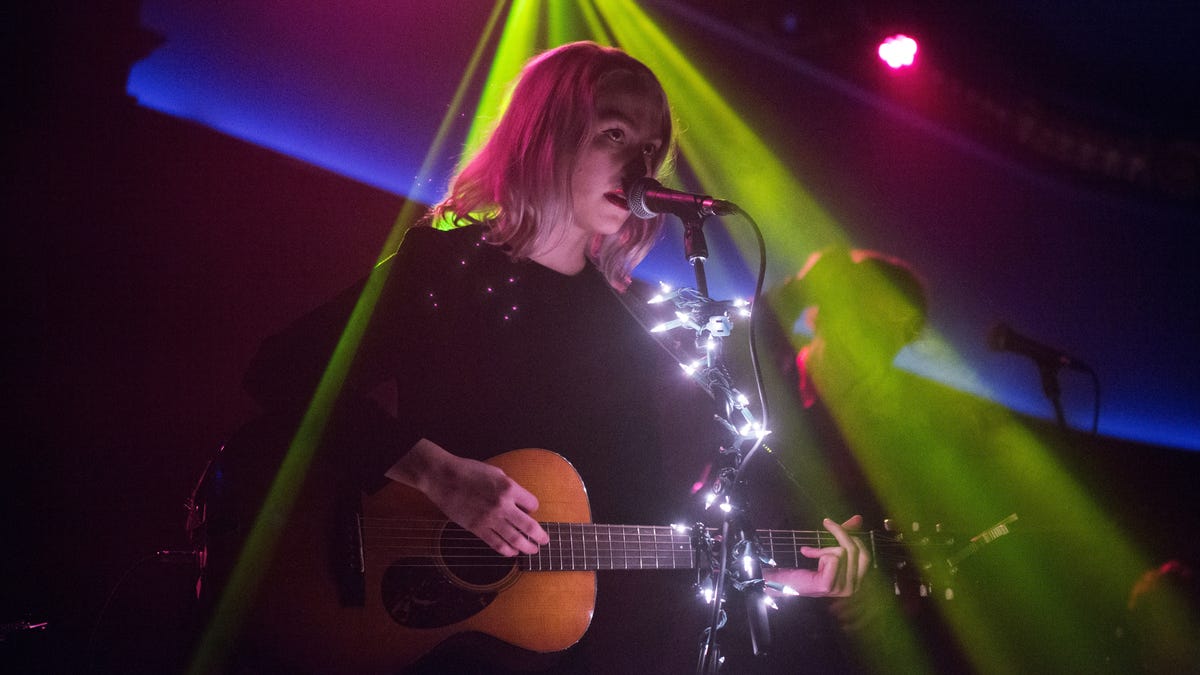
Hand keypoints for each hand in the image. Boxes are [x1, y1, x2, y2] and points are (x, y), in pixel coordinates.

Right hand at [386, 439, 549, 556]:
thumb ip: (509, 487)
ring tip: (532, 550)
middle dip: (539, 536)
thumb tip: (518, 501)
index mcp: (509, 488)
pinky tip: (512, 552)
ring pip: (514, 539)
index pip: (532, 504)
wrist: (443, 478)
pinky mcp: (477, 528)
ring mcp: (490, 519)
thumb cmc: (469, 471)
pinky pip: (496, 544)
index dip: (533, 508)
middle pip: (528, 526)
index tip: (531, 510)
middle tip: (544, 541)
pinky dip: (507, 550)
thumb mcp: (496, 472)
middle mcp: (502, 505)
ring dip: (526, 547)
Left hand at [764, 515, 869, 596]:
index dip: (851, 536)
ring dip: (824, 548)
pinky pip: (833, 558)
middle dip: (840, 533)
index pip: (865, 554)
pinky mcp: (828, 585)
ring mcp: (841, 589)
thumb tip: (858, 518)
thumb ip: (845, 535)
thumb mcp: (829, 549)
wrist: (782, 580)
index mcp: (857, 581)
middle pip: (856, 550)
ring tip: (811, 552)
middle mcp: (854, 587)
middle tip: (826, 524)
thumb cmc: (805, 566)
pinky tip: (807, 553)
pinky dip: (818, 552)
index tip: (833, 525)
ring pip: (842, 552)